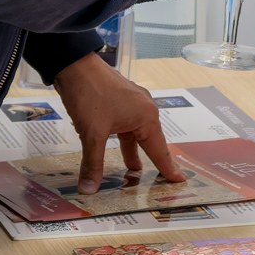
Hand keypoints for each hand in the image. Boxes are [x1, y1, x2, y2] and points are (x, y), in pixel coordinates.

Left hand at [51, 53, 183, 190]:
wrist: (74, 64)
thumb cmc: (89, 97)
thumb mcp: (92, 134)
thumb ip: (92, 163)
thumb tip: (88, 190)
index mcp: (146, 117)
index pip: (159, 150)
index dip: (168, 168)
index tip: (180, 180)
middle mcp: (145, 109)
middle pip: (150, 141)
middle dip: (152, 160)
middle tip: (160, 179)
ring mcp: (133, 102)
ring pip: (136, 133)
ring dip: (133, 150)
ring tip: (132, 169)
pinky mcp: (120, 99)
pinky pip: (126, 124)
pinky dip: (124, 138)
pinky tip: (117, 145)